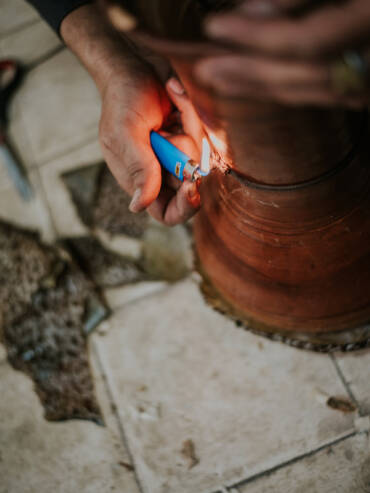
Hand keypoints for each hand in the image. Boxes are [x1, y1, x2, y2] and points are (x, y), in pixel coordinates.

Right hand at [100, 69, 203, 225]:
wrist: (133, 63)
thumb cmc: (122, 98)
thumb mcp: (126, 134)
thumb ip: (138, 169)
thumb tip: (139, 207)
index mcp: (139, 179)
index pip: (166, 213)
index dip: (182, 207)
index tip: (190, 185)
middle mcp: (159, 170)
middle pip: (189, 185)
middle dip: (184, 159)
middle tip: (173, 136)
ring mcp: (174, 153)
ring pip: (199, 159)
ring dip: (187, 130)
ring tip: (166, 113)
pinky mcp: (187, 135)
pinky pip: (203, 135)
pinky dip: (189, 113)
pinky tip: (173, 97)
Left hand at [195, 0, 369, 107]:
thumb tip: (256, 10)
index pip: (307, 41)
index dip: (258, 38)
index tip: (215, 28)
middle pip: (305, 76)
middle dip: (251, 74)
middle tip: (206, 71)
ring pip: (315, 92)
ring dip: (263, 89)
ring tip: (222, 83)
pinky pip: (329, 95)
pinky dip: (291, 91)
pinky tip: (263, 87)